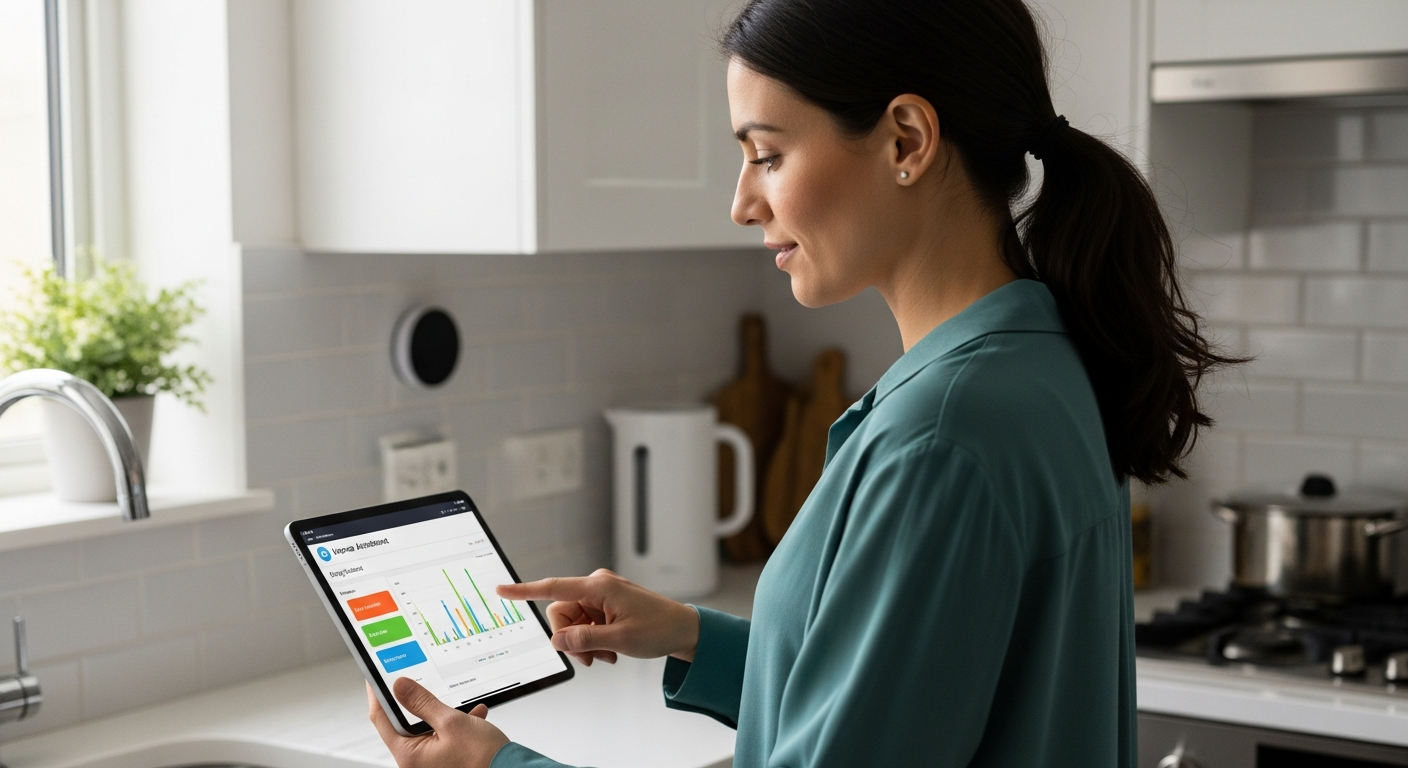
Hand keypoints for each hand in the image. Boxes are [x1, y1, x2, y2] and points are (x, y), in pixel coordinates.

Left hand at [368, 678, 508, 767]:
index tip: (375, 676)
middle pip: (404, 723)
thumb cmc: (483, 759)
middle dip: (418, 702)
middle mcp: (416, 762)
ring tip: (460, 707)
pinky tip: (473, 717)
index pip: (381, 719)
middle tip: (423, 683)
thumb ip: (423, 702)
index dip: (377, 694)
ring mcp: (431, 763)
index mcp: (409, 755)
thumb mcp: (452, 722)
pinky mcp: (446, 760)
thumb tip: (400, 686)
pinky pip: (444, 736)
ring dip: (444, 713)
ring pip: (428, 727)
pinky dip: (457, 724)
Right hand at [497, 568, 699, 665]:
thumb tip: (558, 641)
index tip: (501, 590)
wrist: (683, 629)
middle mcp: (597, 586)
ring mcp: (601, 596)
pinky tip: (610, 650)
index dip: (524, 591)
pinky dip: (593, 640)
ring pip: (573, 623)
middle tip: (592, 659)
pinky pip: (585, 624)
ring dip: (585, 643)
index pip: (553, 588)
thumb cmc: (659, 628)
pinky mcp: (605, 605)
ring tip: (607, 655)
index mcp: (599, 587)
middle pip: (561, 614)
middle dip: (572, 639)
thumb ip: (585, 640)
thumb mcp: (620, 639)